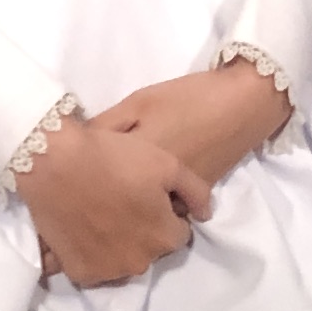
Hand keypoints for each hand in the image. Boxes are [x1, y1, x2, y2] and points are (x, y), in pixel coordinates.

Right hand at [15, 111, 213, 286]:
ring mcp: (107, 271)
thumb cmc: (114, 158)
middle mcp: (139, 263)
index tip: (150, 196)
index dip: (167, 213)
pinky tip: (85, 227)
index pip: (178, 233)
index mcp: (164, 238)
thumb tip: (205, 215)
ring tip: (104, 213)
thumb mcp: (166, 163)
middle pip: (151, 249)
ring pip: (123, 260)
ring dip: (120, 244)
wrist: (55, 162)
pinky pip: (95, 266)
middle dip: (145, 231)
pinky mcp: (78, 272)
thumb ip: (195, 191)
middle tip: (125, 201)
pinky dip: (93, 253)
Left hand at [88, 63, 291, 192]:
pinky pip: (161, 210)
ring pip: (136, 212)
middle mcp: (153, 193)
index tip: (68, 163)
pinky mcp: (191, 202)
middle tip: (89, 176)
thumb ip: (106, 126)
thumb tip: (77, 148)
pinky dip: (148, 205)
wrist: (243, 105)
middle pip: (111, 203)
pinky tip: (143, 187)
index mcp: (134, 165)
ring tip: (114, 185)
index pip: (89, 178)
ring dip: (122, 204)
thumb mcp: (138, 102)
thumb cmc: (189, 97)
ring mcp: (175, 202)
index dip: (75, 170)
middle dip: (96, 194)